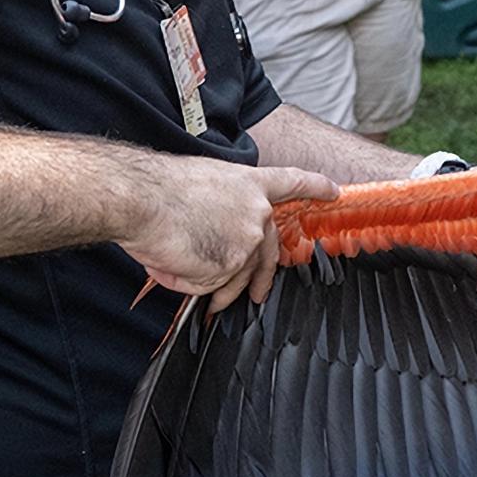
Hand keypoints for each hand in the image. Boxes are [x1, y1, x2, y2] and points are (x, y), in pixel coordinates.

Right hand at [131, 159, 337, 312]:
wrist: (142, 199)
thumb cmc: (160, 188)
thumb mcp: (203, 185)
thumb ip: (223, 209)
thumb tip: (217, 236)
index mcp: (249, 184)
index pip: (291, 181)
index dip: (314, 185)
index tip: (333, 190)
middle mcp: (256, 211)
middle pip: (269, 251)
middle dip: (263, 278)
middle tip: (258, 295)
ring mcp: (247, 239)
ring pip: (238, 274)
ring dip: (216, 286)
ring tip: (188, 277)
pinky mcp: (231, 264)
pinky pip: (212, 285)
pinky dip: (189, 282)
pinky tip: (172, 264)